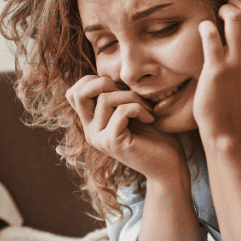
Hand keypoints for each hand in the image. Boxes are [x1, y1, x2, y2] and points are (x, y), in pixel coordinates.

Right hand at [66, 75, 185, 180]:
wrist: (167, 166)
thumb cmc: (154, 136)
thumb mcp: (130, 110)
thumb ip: (116, 96)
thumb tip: (108, 74)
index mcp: (91, 123)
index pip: (73, 93)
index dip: (91, 80)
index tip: (119, 87)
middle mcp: (90, 131)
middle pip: (78, 93)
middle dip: (104, 82)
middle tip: (129, 93)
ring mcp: (99, 138)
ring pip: (105, 99)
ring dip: (132, 96)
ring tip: (147, 108)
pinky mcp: (112, 143)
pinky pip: (121, 111)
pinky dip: (139, 108)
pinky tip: (150, 117)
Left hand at [193, 0, 240, 139]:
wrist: (230, 128)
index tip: (240, 5)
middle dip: (236, 0)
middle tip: (225, 6)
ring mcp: (239, 61)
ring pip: (235, 15)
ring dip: (223, 9)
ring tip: (216, 15)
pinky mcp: (217, 68)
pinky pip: (210, 34)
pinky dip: (205, 26)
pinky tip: (203, 30)